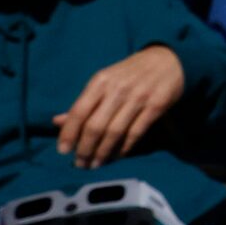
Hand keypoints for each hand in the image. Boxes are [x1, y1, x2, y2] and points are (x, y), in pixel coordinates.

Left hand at [54, 45, 185, 166]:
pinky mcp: (156, 106)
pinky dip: (124, 147)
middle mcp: (118, 89)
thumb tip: (57, 121)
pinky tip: (116, 155)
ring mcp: (139, 98)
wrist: (168, 60)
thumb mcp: (105, 81)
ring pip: (115, 132)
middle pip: (96, 126)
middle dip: (85, 149)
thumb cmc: (130, 73)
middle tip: (80, 163)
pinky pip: (136, 133)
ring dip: (103, 152)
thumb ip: (84, 102)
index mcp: (101, 81)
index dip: (69, 133)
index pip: (79, 111)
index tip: (62, 151)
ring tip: (95, 164)